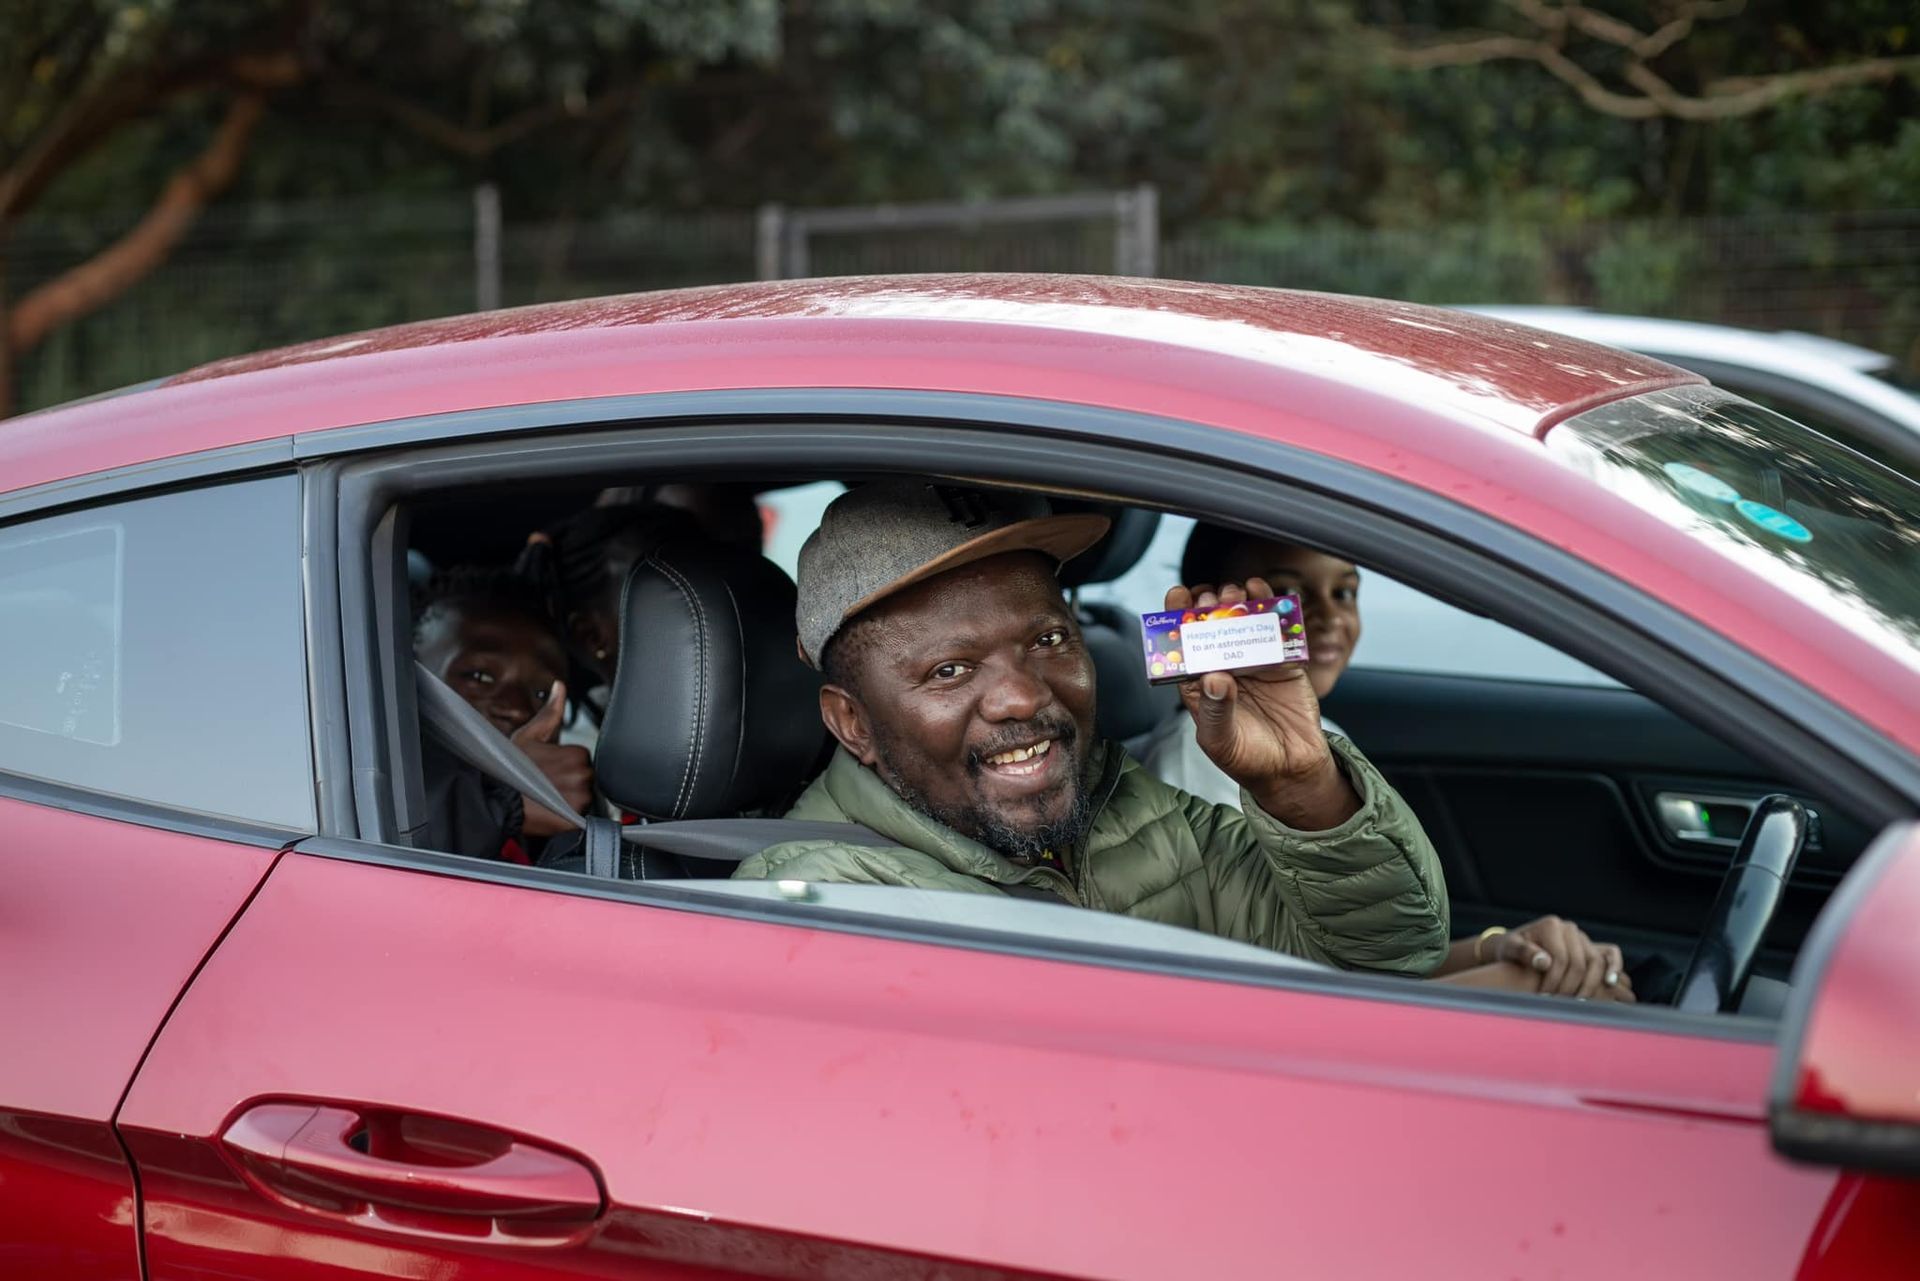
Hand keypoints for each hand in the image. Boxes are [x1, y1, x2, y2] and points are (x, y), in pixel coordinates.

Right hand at [509, 680, 593, 836]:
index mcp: (578, 753)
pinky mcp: (575, 819)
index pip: (582, 763)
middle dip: (568, 784)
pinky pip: (579, 819)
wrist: (493, 796)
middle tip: (544, 786)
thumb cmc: (507, 766)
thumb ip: (551, 711)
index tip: (547, 772)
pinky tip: (550, 813)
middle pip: (584, 781)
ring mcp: (581, 798)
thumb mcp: (530, 734)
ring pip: (582, 800)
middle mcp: (583, 774)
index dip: (564, 768)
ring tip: (545, 799)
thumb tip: (560, 686)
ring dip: (568, 801)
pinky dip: (567, 818)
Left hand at [1166, 578, 1356, 829]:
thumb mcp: (1221, 740)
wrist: (1292, 769)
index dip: (1177, 617)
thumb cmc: (1247, 759)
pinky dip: (1269, 606)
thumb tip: (1213, 678)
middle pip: (1211, 625)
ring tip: (1233, 594)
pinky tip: (1259, 591)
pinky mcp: (1282, 661)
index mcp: (1199, 683)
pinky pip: (1274, 628)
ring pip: (1240, 620)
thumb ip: (1215, 710)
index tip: (1177, 596)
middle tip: (1210, 599)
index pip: (1183, 644)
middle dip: (1207, 606)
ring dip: (1235, 601)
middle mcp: (1223, 666)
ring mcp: (1253, 661)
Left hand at [1495, 916, 1635, 1002]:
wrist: (1515, 947)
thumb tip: (1545, 961)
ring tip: (1578, 1002)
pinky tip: (1610, 983)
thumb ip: (1524, 952)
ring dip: (1590, 986)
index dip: (1554, 981)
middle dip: (1570, 987)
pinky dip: (1613, 967)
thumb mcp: (1509, 949)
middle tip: (1558, 1004)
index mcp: (1551, 926)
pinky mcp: (1590, 947)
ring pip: (1596, 963)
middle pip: (1579, 963)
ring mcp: (1582, 937)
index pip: (1561, 959)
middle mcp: (1569, 928)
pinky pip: (1610, 954)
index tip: (1544, 998)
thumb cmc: (1510, 950)